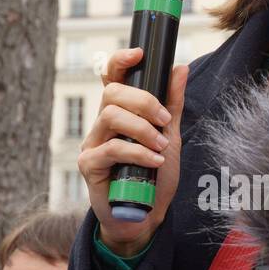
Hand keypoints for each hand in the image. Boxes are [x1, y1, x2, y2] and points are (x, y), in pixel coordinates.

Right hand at [78, 46, 187, 255]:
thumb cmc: (154, 176)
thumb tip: (179, 67)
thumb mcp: (169, 137)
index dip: (120, 61)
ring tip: (161, 146)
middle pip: (111, 93)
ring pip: (110, 116)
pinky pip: (111, 148)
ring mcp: (92, 144)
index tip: (140, 54)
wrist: (146, 215)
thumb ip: (172, 104)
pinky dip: (137, 152)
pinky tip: (154, 162)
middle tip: (164, 121)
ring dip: (142, 129)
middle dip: (143, 101)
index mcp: (119, 113)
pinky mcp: (89, 165)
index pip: (111, 78)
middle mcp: (102, 125)